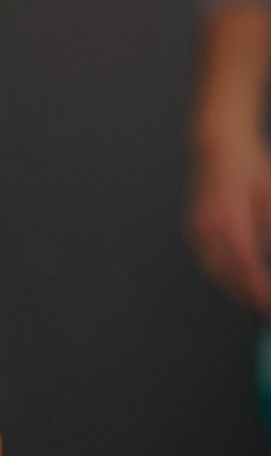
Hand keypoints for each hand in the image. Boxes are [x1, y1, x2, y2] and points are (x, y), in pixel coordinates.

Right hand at [188, 126, 270, 312]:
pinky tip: (234, 280)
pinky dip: (219, 274)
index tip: (267, 303)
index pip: (245, 263)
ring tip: (250, 300)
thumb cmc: (250, 166)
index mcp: (230, 217)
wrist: (218, 147)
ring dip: (231, 288)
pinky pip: (205, 260)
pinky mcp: (192, 228)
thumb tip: (268, 258)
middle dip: (244, 294)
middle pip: (226, 273)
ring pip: (212, 270)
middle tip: (262, 309)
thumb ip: (270, 229)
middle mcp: (208, 227)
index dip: (257, 287)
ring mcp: (196, 229)